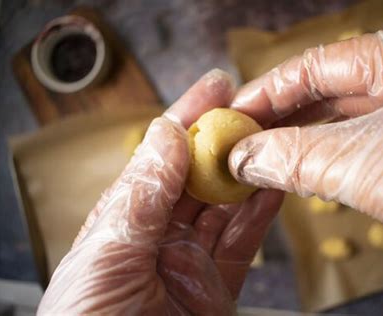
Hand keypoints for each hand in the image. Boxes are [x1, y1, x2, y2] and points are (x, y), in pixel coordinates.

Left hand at [37, 69, 283, 314]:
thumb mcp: (108, 251)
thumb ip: (142, 194)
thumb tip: (167, 134)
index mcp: (123, 220)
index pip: (160, 157)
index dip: (187, 119)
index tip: (215, 88)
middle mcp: (157, 235)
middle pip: (198, 176)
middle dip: (226, 140)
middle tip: (257, 110)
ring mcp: (189, 260)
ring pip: (226, 205)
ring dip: (249, 172)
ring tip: (273, 141)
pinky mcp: (217, 287)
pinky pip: (243, 241)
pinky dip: (260, 213)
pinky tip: (274, 186)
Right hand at [228, 20, 382, 285]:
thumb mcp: (375, 167)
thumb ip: (300, 156)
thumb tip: (244, 156)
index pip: (322, 64)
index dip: (271, 90)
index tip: (235, 113)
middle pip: (328, 91)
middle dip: (280, 117)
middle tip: (238, 140)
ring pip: (340, 124)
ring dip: (296, 142)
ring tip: (255, 159)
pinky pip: (355, 151)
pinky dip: (319, 163)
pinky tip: (290, 173)